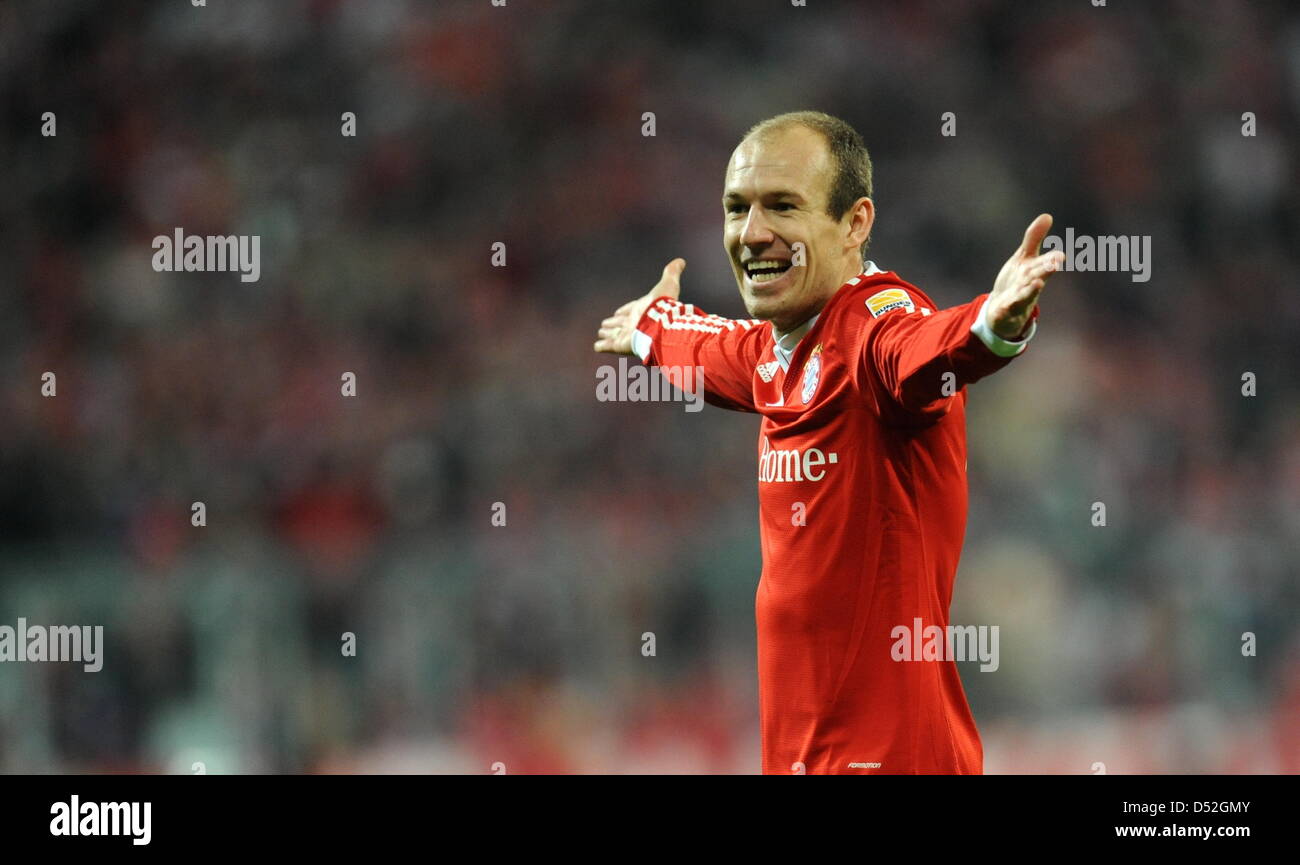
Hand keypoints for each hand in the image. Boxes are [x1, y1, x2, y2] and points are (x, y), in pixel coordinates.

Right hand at [593, 258, 684, 354]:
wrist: (660, 325)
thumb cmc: (663, 305)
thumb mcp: (668, 284)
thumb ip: (672, 273)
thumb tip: (681, 261)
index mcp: (642, 310)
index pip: (630, 310)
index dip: (624, 311)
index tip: (617, 312)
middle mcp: (634, 323)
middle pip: (621, 323)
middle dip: (614, 323)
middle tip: (605, 324)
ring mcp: (627, 334)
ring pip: (614, 333)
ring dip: (607, 333)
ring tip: (600, 332)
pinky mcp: (621, 345)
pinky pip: (609, 345)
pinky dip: (602, 346)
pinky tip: (596, 346)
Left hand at [987, 214, 1065, 338]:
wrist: (1002, 309)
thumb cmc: (1018, 280)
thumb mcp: (1024, 258)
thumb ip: (1034, 238)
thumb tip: (1047, 215)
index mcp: (1035, 271)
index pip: (1045, 264)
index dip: (1052, 259)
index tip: (1060, 255)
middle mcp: (1029, 286)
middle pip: (1038, 277)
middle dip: (1046, 270)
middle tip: (1056, 263)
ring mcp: (1018, 299)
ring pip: (1025, 295)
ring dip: (1031, 290)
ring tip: (1038, 284)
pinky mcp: (1005, 310)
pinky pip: (1005, 311)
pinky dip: (1004, 310)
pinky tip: (1001, 308)